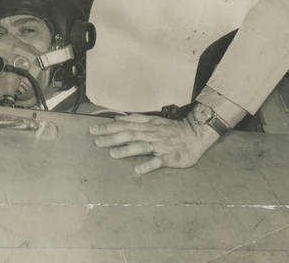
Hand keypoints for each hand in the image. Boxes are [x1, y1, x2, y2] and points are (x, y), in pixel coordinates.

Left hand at [89, 113, 219, 173]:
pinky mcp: (169, 157)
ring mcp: (160, 146)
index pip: (125, 125)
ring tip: (112, 154)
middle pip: (129, 135)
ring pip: (141, 147)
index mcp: (147, 126)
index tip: (93, 129)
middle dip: (112, 138)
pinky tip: (138, 170)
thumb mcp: (153, 120)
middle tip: (96, 141)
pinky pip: (158, 161)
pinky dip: (149, 165)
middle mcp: (151, 134)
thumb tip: (118, 118)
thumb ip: (136, 120)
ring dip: (127, 150)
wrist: (195, 135)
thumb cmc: (172, 129)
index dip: (109, 127)